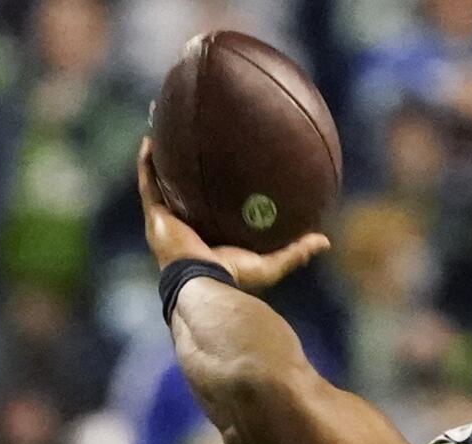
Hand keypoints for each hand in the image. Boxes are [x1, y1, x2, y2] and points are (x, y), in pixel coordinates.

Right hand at [137, 138, 327, 291]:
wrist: (202, 285)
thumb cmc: (233, 279)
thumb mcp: (270, 264)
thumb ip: (295, 251)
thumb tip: (324, 240)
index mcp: (205, 237)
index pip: (206, 209)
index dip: (210, 190)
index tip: (221, 167)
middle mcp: (182, 228)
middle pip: (181, 191)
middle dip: (181, 169)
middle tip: (190, 141)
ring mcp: (165, 222)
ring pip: (159, 183)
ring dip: (159, 159)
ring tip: (163, 129)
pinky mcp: (154, 217)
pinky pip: (148, 184)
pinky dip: (147, 163)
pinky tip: (151, 138)